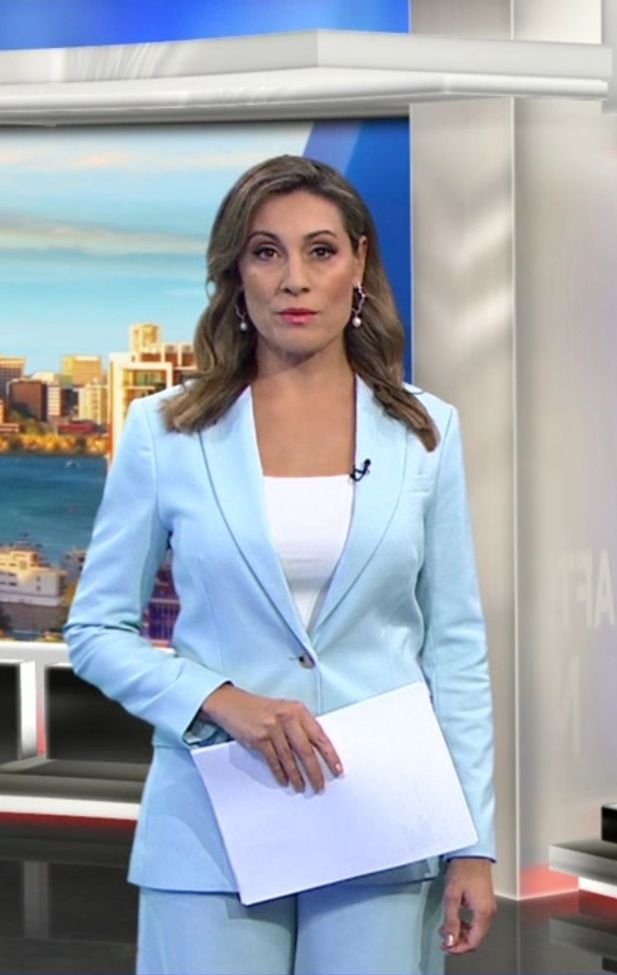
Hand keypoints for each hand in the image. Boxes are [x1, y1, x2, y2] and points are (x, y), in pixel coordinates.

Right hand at [200, 683, 342, 792]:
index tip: (337, 769)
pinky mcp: (259, 738)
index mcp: (298, 710)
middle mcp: (287, 717)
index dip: (330, 755)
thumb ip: (300, 726)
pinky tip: (285, 780)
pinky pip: (273, 761)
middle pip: (306, 750)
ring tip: (302, 787)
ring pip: (290, 758)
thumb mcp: (284, 711)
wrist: (232, 703)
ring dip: (297, 776)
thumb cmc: (261, 709)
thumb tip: (316, 751)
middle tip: (320, 785)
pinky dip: (280, 773)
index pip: (320, 735)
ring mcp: (272, 728)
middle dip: (315, 771)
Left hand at [440, 857, 495, 953]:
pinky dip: (466, 924)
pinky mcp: (485, 901)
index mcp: (483, 913)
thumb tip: (449, 940)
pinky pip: (477, 921)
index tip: (446, 946)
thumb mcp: (452, 895)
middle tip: (444, 940)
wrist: (472, 852)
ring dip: (461, 933)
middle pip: (476, 938)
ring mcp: (488, 906)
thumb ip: (450, 920)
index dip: (458, 948)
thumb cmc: (464, 868)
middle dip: (459, 942)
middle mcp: (489, 912)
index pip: (473, 942)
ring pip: (476, 930)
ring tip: (447, 929)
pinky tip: (456, 919)